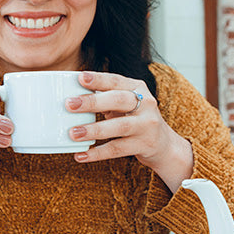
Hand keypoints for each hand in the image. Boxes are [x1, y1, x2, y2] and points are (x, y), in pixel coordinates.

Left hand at [65, 71, 192, 190]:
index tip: (80, 78)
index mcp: (137, 88)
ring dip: (94, 129)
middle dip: (92, 102)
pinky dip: (97, 153)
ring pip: (119, 126)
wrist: (163, 144)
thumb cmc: (135, 118)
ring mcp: (146, 125)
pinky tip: (81, 155)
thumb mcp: (125, 103)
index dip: (98, 79)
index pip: (116, 80)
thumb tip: (72, 97)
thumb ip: (105, 97)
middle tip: (69, 104)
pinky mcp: (144, 145)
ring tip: (73, 133)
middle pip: (118, 100)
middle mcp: (145, 104)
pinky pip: (117, 149)